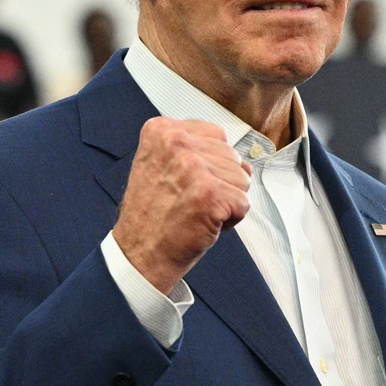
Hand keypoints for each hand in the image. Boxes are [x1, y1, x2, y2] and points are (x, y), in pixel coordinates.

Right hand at [113, 117, 252, 293]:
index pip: (215, 134)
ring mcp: (193, 166)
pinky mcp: (209, 193)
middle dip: (221, 182)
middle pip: (232, 155)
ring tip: (196, 211)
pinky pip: (243, 203)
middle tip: (190, 200)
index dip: (210, 163)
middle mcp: (176, 142)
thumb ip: (201, 154)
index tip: (187, 181)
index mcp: (161, 130)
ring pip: (242, 178)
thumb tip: (246, 164)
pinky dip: (231, 219)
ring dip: (226, 200)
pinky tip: (204, 223)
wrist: (139, 254)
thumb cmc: (152, 215)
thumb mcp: (164, 167)